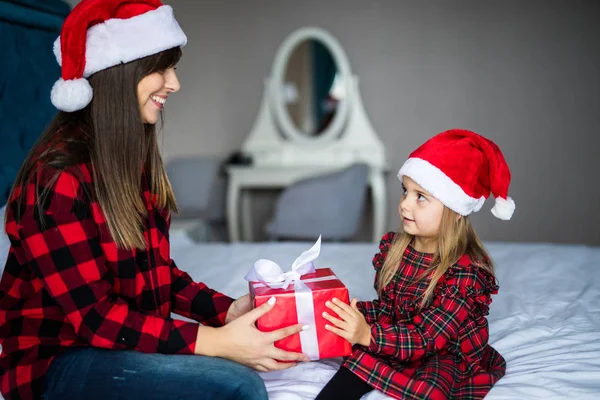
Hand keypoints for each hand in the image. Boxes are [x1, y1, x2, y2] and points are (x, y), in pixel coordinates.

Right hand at [195, 297, 310, 371]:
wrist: (218, 344)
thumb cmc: (232, 330)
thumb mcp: (247, 317)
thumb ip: (262, 309)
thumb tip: (274, 299)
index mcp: (263, 339)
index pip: (283, 333)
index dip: (296, 329)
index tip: (306, 327)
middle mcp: (262, 352)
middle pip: (284, 356)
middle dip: (297, 357)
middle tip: (307, 357)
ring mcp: (257, 360)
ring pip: (276, 367)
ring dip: (288, 366)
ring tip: (296, 364)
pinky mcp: (252, 365)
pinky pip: (266, 369)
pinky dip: (274, 369)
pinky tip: (277, 366)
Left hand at [323, 298, 370, 346]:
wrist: (366, 336)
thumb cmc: (361, 324)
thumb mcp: (360, 315)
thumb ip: (354, 308)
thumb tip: (354, 299)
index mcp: (356, 315)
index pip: (347, 308)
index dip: (340, 303)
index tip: (333, 299)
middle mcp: (353, 322)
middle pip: (342, 314)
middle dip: (334, 308)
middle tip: (327, 303)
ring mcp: (350, 329)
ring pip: (339, 322)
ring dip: (330, 318)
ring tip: (324, 314)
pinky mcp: (348, 336)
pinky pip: (339, 332)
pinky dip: (332, 329)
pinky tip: (326, 325)